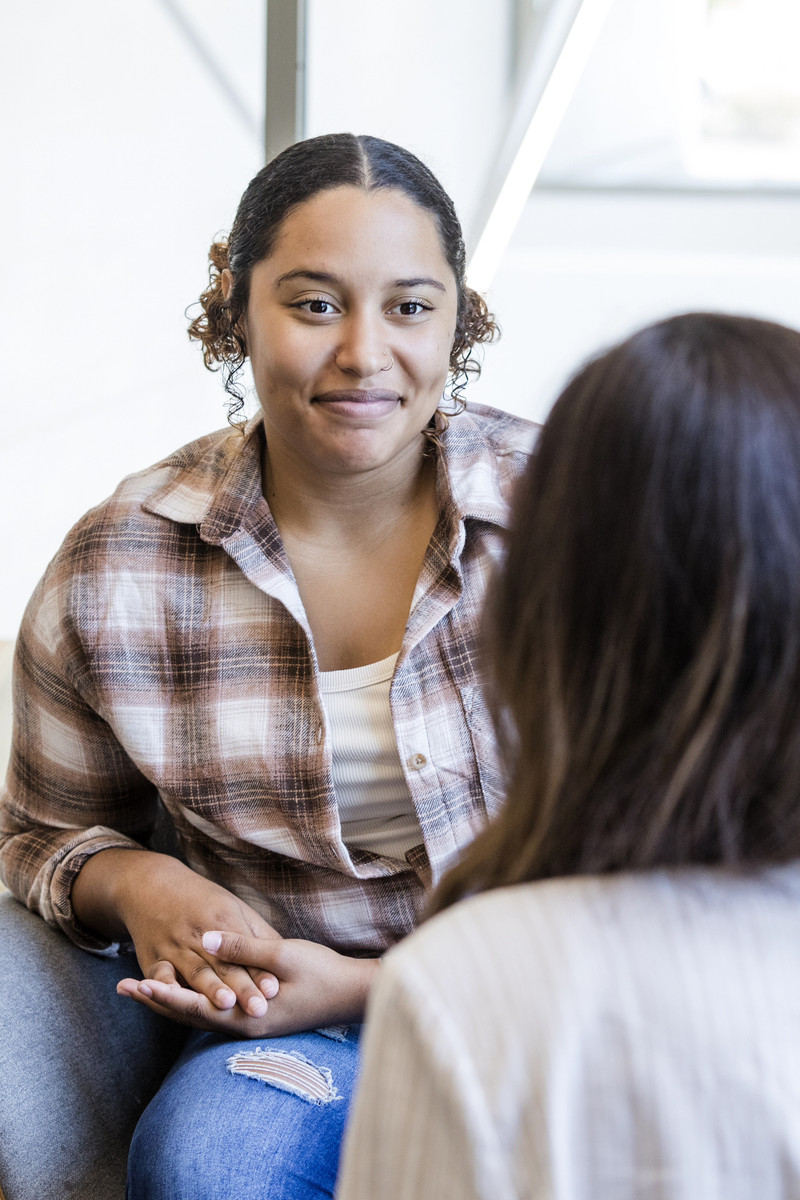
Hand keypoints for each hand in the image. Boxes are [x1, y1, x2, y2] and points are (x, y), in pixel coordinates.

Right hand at [72, 850, 281, 1024]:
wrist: (152, 885)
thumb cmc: (202, 902)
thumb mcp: (234, 908)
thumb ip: (257, 935)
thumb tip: (286, 958)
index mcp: (224, 919)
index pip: (247, 952)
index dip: (260, 972)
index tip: (274, 990)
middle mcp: (200, 934)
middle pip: (225, 966)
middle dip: (242, 988)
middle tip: (259, 1010)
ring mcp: (175, 946)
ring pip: (196, 972)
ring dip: (210, 989)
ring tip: (226, 1006)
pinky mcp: (153, 958)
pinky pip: (160, 975)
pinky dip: (165, 987)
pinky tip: (173, 1000)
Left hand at [118, 930, 380, 1036]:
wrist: (353, 995)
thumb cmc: (322, 973)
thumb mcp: (283, 954)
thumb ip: (242, 949)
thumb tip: (205, 939)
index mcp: (247, 1014)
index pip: (194, 1006)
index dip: (163, 994)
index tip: (135, 984)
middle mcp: (244, 1026)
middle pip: (190, 1016)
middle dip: (158, 1000)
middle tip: (124, 988)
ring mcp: (251, 1025)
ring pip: (201, 1016)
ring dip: (172, 1002)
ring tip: (145, 990)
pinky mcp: (259, 1018)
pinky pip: (216, 1014)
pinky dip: (195, 1004)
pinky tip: (187, 995)